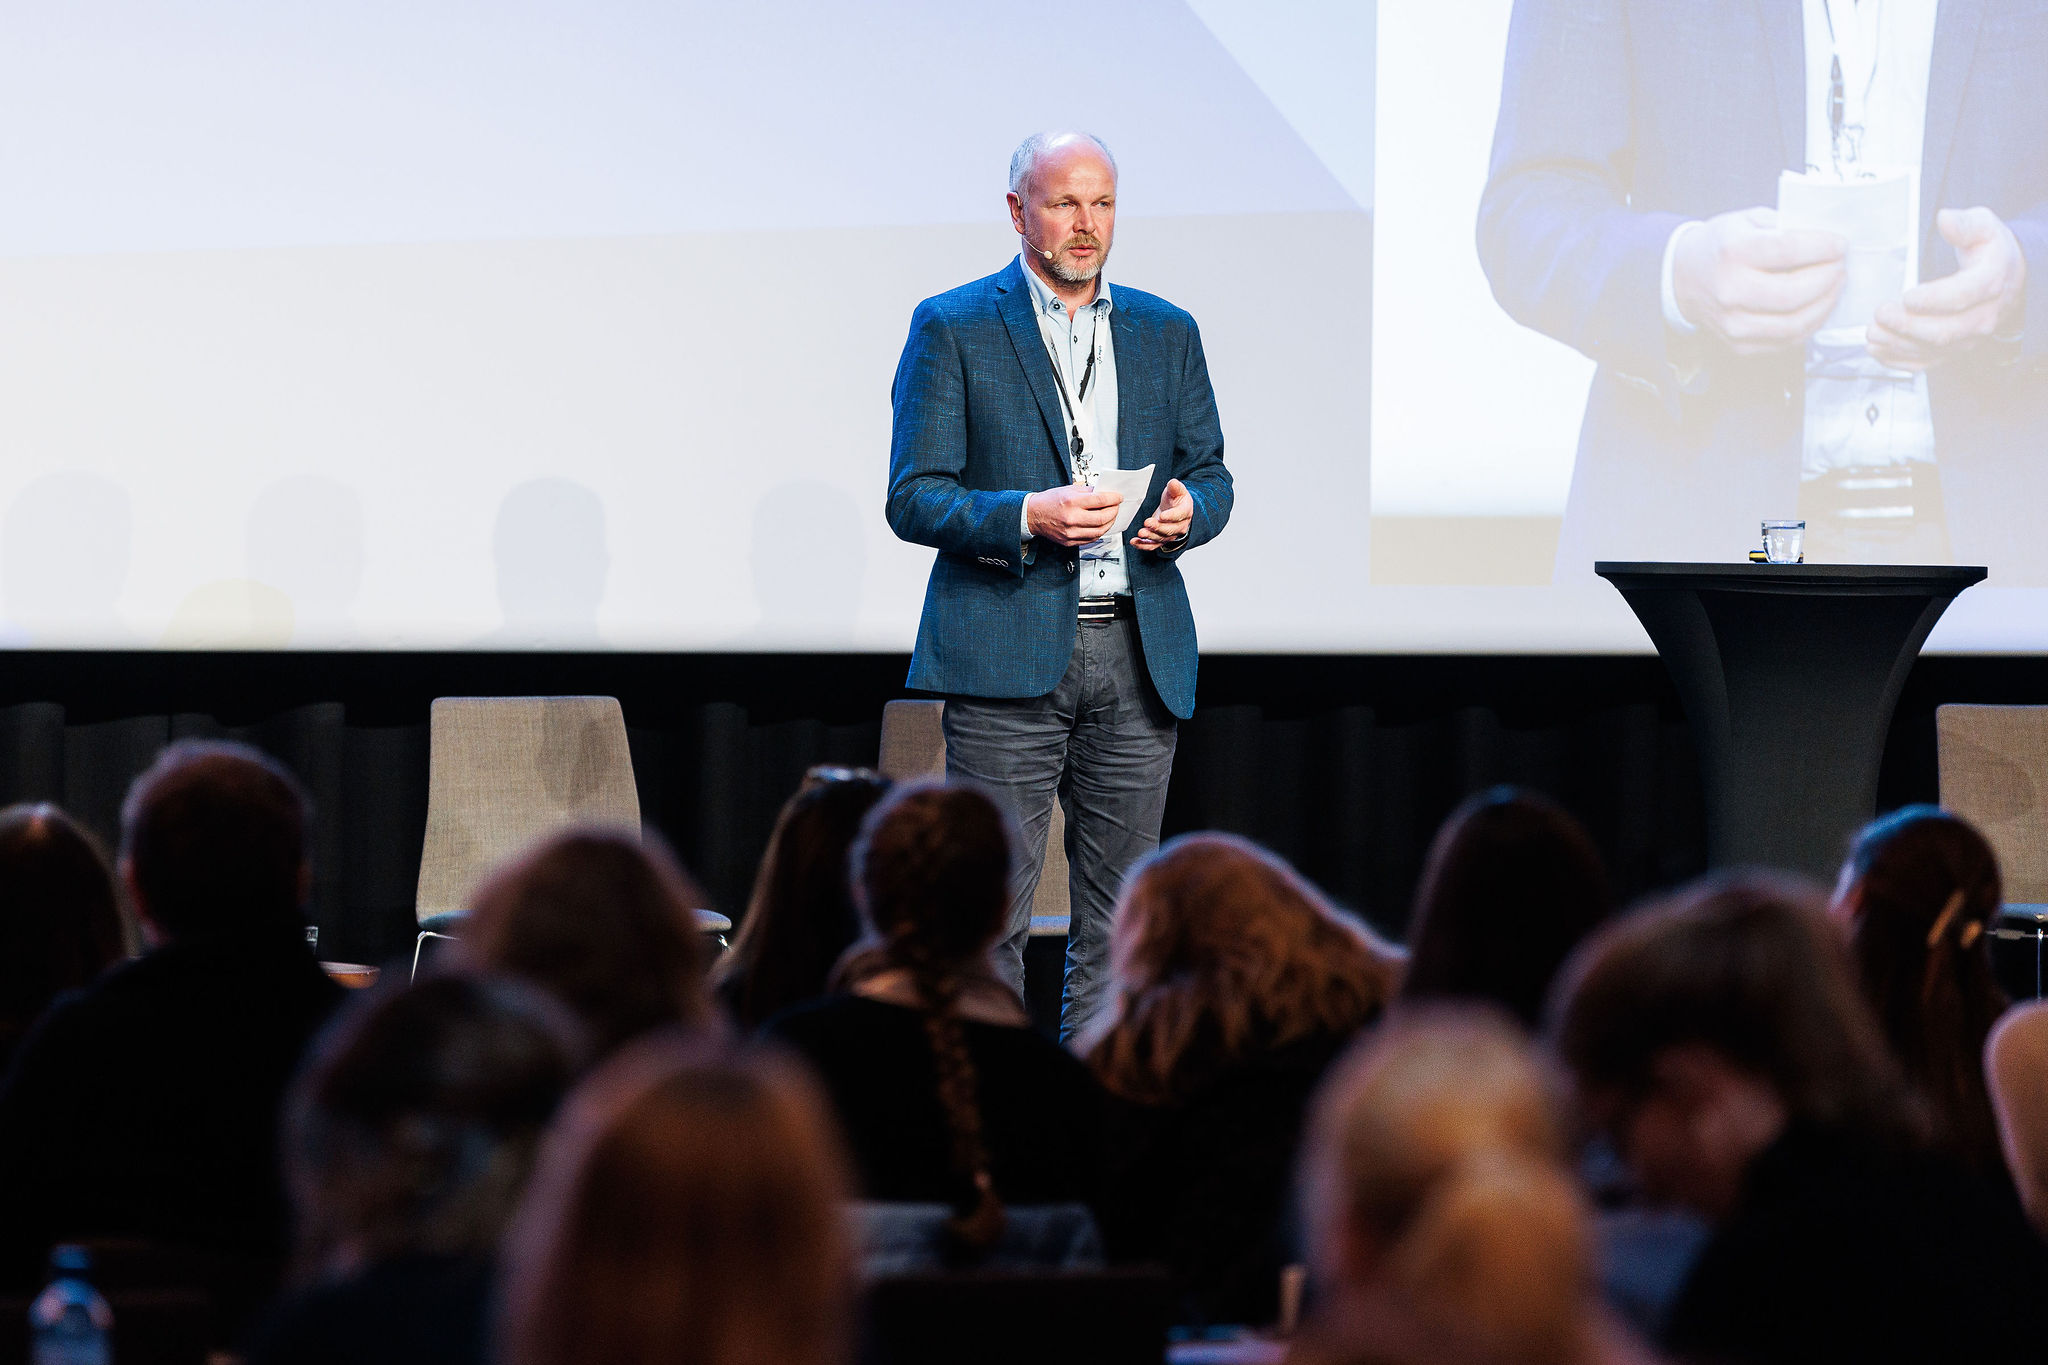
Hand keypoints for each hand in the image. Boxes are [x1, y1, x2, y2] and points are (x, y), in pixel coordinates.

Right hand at [1025, 483, 1119, 546]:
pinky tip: (1100, 526)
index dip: (1113, 499)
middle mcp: (1072, 518)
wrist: (1033, 515)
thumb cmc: (1049, 501)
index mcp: (1072, 502)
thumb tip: (1104, 493)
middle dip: (1114, 512)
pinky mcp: (1069, 541)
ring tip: (1110, 517)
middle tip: (1116, 507)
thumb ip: (1088, 492)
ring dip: (1109, 524)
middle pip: (1103, 518)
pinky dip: (1099, 532)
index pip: (1100, 500)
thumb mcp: (1069, 489)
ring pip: (1099, 531)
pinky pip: (1090, 539)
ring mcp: (1071, 532)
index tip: (1118, 497)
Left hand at [1128, 478, 1191, 550]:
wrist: (1175, 508)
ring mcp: (1170, 534)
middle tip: (1147, 523)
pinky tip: (1135, 542)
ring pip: (1161, 538)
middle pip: (1169, 530)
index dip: (1171, 516)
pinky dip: (1143, 545)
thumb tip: (1173, 483)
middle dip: (1158, 527)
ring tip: (1140, 533)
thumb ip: (1175, 487)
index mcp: (1185, 512)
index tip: (1162, 515)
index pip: (1179, 515)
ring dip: (1150, 536)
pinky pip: (1153, 545)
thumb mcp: (1177, 490)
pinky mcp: (1161, 539)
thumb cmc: (1176, 499)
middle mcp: (1179, 526)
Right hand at [1672, 207, 1846, 354]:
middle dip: (1828, 278)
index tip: (1840, 244)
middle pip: (1794, 292)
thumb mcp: (1749, 221)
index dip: (1823, 247)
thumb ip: (1786, 227)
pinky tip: (1817, 306)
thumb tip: (1828, 239)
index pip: (1789, 250)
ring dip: (1825, 304)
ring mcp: (1733, 322)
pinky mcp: (1739, 344)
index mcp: (1732, 251)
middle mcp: (1729, 289)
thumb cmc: (1722, 246)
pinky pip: (1787, 340)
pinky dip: (1810, 323)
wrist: (1684, 277)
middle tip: (1840, 267)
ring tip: (1834, 287)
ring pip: (1795, 322)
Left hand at [1867, 207, 2027, 370]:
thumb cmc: (1988, 251)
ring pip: (1932, 350)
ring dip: (1897, 344)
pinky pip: (1926, 362)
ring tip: (1871, 333)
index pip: (1962, 296)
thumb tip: (1945, 219)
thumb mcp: (1983, 226)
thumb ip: (1964, 224)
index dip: (1933, 299)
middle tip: (1879, 314)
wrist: (2006, 278)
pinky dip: (1899, 360)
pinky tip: (1878, 350)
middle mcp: (1983, 315)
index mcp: (1991, 281)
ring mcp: (1968, 337)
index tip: (1906, 296)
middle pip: (1944, 330)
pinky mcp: (1953, 349)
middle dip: (1907, 325)